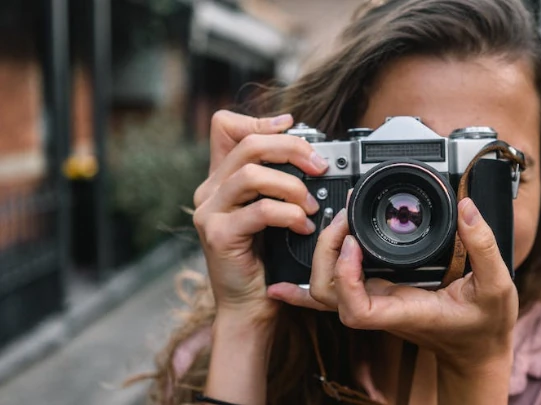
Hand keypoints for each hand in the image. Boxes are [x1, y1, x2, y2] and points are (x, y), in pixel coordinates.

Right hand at [192, 110, 329, 323]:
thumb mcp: (272, 213)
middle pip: (248, 144)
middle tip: (319, 166)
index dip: (259, 120)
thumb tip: (312, 155)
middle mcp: (209, 191)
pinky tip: (303, 226)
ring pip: (252, 174)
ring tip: (311, 205)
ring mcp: (209, 212)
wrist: (249, 305)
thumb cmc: (266, 259)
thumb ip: (279, 183)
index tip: (292, 125)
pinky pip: (260, 210)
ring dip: (292, 186)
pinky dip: (289, 215)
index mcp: (220, 179)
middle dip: (291, 148)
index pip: (225, 127)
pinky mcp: (219, 235)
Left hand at [267, 197, 518, 371]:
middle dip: (326, 252)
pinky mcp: (377, 294)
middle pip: (327, 293)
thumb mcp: (497, 286)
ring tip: (336, 221)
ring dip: (320, 255)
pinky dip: (306, 286)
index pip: (356, 308)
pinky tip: (284, 281)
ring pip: (324, 291)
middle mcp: (382, 308)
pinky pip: (335, 290)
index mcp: (405, 310)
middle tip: (346, 216)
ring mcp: (376, 302)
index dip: (345, 275)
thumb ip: (484, 246)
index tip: (355, 243)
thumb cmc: (484, 326)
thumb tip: (467, 208)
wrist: (477, 349)